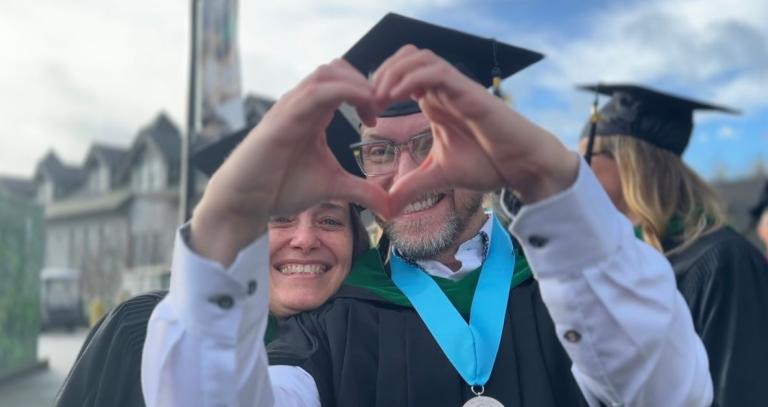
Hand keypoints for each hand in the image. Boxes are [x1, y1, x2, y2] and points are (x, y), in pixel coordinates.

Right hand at [192, 59, 389, 264]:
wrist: (244, 201)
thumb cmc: (280, 188)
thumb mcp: (332, 187)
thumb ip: (362, 191)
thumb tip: (391, 207)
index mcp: (313, 113)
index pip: (343, 82)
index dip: (367, 91)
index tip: (379, 118)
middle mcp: (301, 104)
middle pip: (337, 68)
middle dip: (365, 82)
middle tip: (382, 109)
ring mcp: (290, 108)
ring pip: (327, 73)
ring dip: (357, 84)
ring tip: (374, 108)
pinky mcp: (282, 118)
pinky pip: (315, 92)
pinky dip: (344, 92)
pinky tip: (362, 111)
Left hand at [371, 45, 578, 214]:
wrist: (521, 166)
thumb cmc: (488, 164)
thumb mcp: (439, 176)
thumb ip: (411, 187)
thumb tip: (387, 208)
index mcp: (434, 102)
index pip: (400, 75)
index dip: (378, 87)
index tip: (366, 114)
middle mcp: (443, 89)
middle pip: (405, 57)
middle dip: (381, 73)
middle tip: (368, 103)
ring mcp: (455, 88)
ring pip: (419, 57)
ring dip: (393, 72)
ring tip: (379, 98)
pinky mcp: (468, 92)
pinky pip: (436, 71)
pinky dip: (411, 78)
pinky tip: (396, 97)